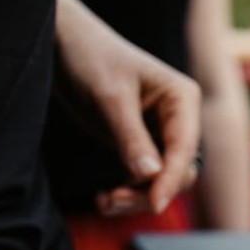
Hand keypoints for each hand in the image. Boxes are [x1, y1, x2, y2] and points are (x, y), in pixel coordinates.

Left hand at [54, 0, 201, 216]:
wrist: (65, 44)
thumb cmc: (91, 59)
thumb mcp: (110, 98)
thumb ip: (131, 137)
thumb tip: (151, 176)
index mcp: (183, 99)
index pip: (184, 149)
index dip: (171, 179)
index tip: (153, 205)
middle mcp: (179, 118)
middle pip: (180, 171)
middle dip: (149, 191)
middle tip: (111, 200)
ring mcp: (162, 132)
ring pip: (163, 179)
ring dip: (136, 196)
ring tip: (103, 202)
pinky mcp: (143, 143)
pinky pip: (145, 178)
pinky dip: (128, 191)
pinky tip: (103, 198)